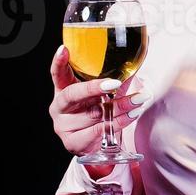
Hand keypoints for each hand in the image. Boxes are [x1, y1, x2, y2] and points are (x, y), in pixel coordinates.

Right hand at [48, 44, 146, 170]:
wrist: (98, 145)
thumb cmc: (99, 112)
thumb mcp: (103, 94)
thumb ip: (114, 80)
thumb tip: (135, 63)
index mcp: (63, 90)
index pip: (57, 74)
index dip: (59, 62)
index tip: (64, 49)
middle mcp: (59, 107)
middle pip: (72, 94)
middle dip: (94, 88)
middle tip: (115, 83)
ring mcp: (63, 126)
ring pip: (92, 114)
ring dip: (118, 107)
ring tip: (138, 100)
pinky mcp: (73, 142)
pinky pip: (96, 132)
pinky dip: (117, 123)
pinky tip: (130, 116)